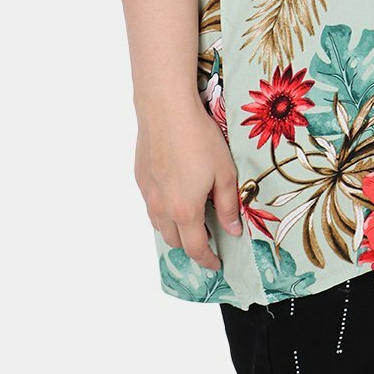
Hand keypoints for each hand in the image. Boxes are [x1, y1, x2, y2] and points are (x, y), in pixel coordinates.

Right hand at [134, 99, 244, 271]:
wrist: (166, 110)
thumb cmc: (199, 138)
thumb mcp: (225, 172)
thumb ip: (228, 205)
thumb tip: (233, 230)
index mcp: (185, 211)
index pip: (196, 249)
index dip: (208, 260)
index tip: (217, 264)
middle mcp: (161, 208)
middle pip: (175, 242)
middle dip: (192, 246)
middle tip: (209, 239)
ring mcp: (147, 194)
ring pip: (159, 225)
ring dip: (175, 230)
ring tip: (192, 220)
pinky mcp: (140, 179)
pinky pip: (151, 206)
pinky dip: (164, 211)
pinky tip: (176, 195)